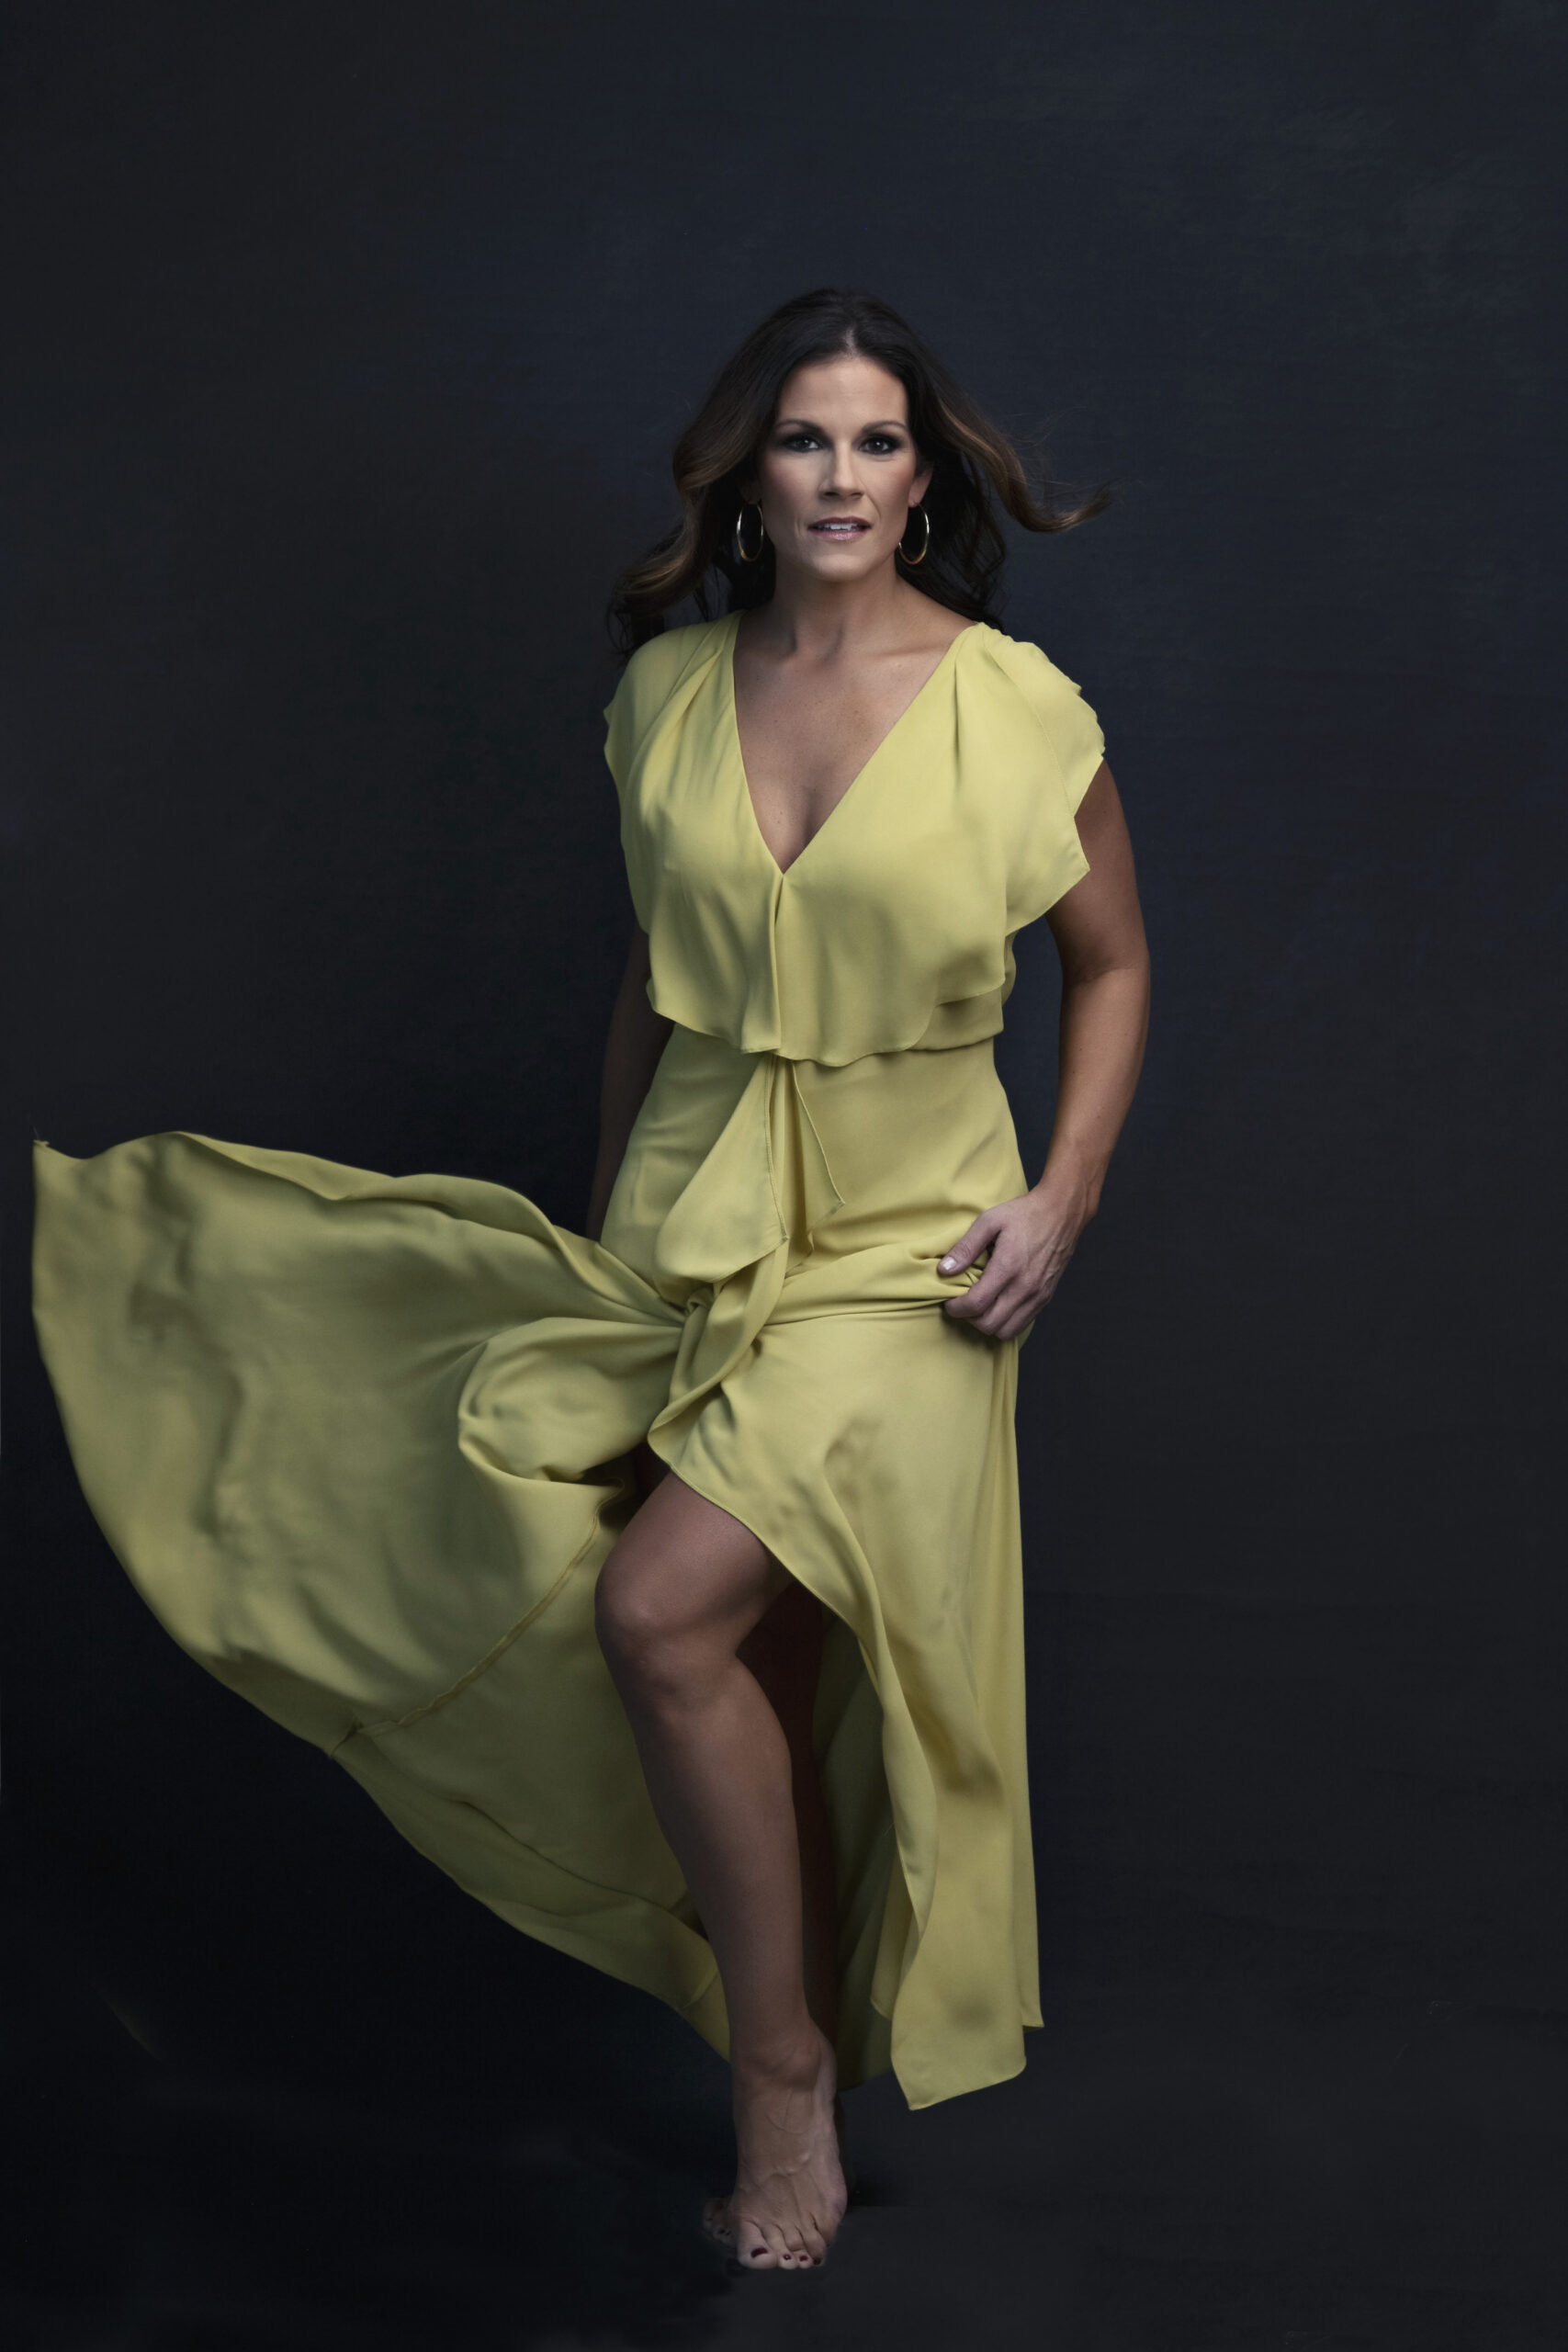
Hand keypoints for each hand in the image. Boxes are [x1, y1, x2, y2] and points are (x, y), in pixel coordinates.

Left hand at [938, 1181, 1090, 1341]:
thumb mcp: (989, 1221)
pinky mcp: (1046, 1298)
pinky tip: (997, 1305)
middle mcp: (1025, 1287)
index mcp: (1008, 1267)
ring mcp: (1038, 1295)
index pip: (976, 1304)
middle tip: (961, 1304)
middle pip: (989, 1324)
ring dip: (987, 1324)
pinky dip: (1005, 1322)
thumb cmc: (1024, 1213)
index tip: (949, 1301)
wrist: (1062, 1213)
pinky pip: (1022, 1324)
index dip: (956, 1308)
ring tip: (979, 1307)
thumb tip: (944, 1270)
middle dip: (968, 1319)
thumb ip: (966, 1247)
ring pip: (1006, 1331)